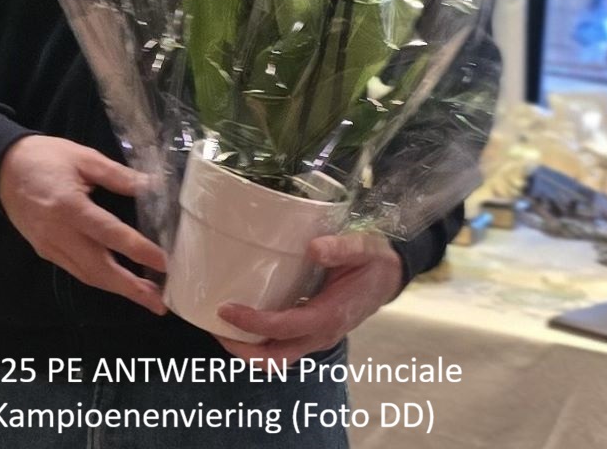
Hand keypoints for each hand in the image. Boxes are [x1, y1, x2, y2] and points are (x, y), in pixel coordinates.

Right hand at [0, 134, 167, 315]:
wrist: (2, 168)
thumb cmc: (45, 157)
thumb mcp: (84, 157)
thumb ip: (118, 175)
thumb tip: (152, 185)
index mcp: (70, 207)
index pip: (110, 234)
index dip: (139, 250)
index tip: (164, 263)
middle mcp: (59, 234)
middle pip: (99, 269)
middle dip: (131, 288)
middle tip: (160, 302)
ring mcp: (50, 247)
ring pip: (88, 276)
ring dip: (118, 289)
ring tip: (146, 297)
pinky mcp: (46, 251)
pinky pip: (76, 271)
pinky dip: (100, 279)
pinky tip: (118, 281)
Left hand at [215, 231, 402, 366]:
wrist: (391, 275)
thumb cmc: (374, 260)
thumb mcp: (362, 248)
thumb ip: (340, 248)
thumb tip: (313, 248)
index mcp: (329, 315)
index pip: (283, 327)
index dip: (252, 322)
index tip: (225, 309)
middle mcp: (321, 333)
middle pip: (276, 358)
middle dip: (242, 350)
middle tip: (215, 327)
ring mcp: (318, 336)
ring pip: (279, 357)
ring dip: (250, 349)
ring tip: (223, 326)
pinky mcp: (315, 331)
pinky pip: (285, 345)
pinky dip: (262, 339)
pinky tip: (248, 318)